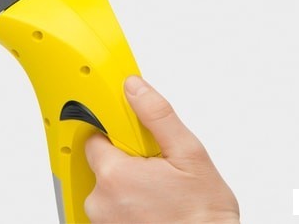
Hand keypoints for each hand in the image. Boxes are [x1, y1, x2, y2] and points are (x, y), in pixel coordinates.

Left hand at [84, 76, 238, 223]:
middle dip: (127, 163)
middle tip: (159, 171)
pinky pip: (112, 211)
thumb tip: (135, 88)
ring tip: (160, 195)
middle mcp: (100, 201)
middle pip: (102, 165)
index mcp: (115, 175)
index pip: (95, 137)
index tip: (137, 140)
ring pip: (108, 190)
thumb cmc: (204, 216)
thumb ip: (157, 115)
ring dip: (129, 187)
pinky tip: (153, 210)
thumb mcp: (189, 154)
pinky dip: (129, 208)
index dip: (118, 135)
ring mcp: (102, 222)